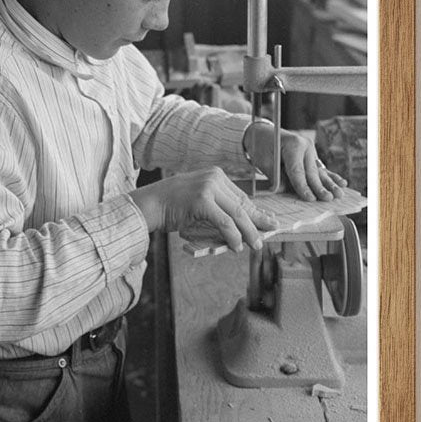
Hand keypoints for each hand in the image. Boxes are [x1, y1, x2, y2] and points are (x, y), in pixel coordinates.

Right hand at [128, 167, 275, 251]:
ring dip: (249, 231)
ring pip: (237, 213)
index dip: (254, 210)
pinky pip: (224, 221)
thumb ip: (216, 206)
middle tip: (271, 230)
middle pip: (242, 203)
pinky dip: (233, 235)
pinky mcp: (202, 201)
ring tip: (256, 244)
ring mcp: (208, 188)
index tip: (267, 219)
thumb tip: (237, 224)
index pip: (241, 196)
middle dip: (257, 219)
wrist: (149, 204)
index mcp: (215, 175)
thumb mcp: (197, 200)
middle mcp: (214, 178)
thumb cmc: (170, 206)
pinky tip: (237, 246)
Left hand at [244, 122, 347, 201]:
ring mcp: (310, 150)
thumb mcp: (264, 162)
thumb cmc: (261, 147)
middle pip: (312, 172)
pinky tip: (342, 182)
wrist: (262, 133)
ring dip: (330, 183)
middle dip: (319, 187)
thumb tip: (286, 191)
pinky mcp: (311, 155)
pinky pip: (321, 168)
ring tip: (339, 193)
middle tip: (328, 199)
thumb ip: (276, 177)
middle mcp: (305, 146)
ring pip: (319, 171)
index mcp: (293, 145)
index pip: (298, 171)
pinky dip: (330, 176)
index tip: (310, 199)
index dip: (303, 186)